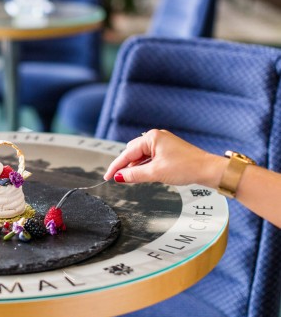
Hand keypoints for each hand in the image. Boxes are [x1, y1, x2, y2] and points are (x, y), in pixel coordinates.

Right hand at [104, 129, 225, 187]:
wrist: (208, 170)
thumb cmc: (186, 167)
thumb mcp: (155, 173)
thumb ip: (134, 175)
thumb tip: (119, 177)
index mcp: (152, 138)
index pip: (127, 153)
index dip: (116, 166)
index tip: (108, 176)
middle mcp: (156, 137)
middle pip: (133, 152)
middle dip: (125, 166)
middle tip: (117, 179)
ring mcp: (162, 143)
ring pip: (141, 156)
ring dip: (135, 167)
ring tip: (129, 179)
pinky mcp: (168, 150)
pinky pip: (150, 158)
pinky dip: (144, 166)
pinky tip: (142, 175)